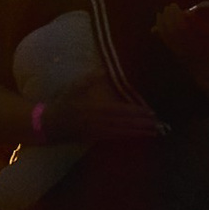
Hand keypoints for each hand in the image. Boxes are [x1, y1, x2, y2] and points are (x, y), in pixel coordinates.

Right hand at [38, 86, 166, 142]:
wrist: (49, 125)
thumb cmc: (62, 104)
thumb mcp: (73, 88)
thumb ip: (88, 80)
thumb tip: (101, 70)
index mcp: (95, 108)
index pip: (121, 110)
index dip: (136, 112)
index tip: (151, 112)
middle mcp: (99, 122)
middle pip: (124, 124)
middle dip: (142, 124)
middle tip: (159, 124)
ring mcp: (97, 132)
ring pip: (122, 133)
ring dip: (138, 132)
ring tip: (153, 132)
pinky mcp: (95, 138)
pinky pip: (114, 139)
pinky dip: (127, 138)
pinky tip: (136, 137)